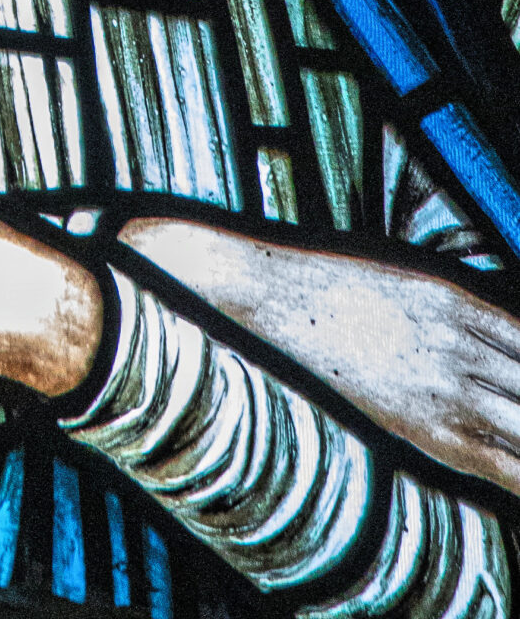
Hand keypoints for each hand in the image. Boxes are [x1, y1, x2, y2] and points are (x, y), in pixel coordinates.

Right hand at [121, 217, 519, 498]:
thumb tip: (498, 339)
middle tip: (519, 415)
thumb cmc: (327, 289)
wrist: (265, 298)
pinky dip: (519, 475)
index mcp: (458, 301)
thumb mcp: (405, 284)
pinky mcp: (425, 427)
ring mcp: (446, 387)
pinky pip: (501, 464)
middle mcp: (462, 344)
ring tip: (519, 440)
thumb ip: (460, 313)